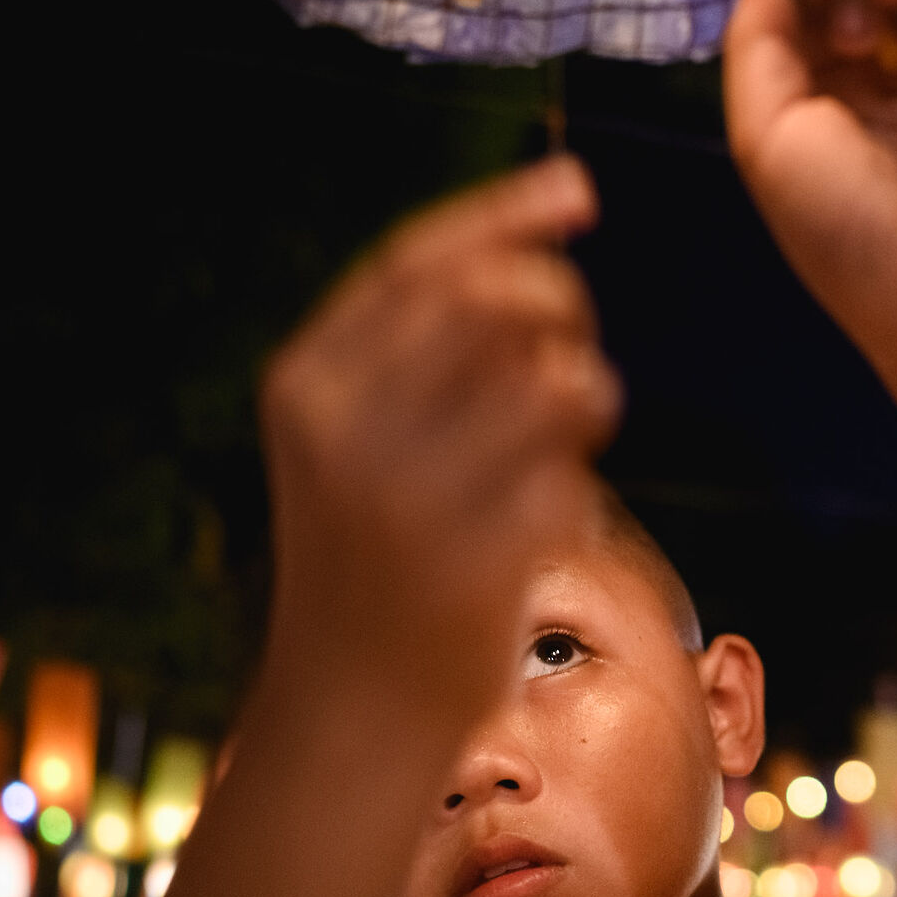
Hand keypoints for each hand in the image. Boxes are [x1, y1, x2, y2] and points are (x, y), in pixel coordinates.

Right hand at [258, 156, 614, 706]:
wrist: (352, 706)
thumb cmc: (372, 558)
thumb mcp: (352, 444)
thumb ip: (413, 356)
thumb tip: (537, 260)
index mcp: (308, 383)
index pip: (417, 260)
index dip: (505, 212)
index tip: (581, 190)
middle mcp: (348, 429)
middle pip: (493, 300)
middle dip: (559, 300)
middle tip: (574, 335)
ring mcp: (411, 497)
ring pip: (555, 381)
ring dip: (588, 391)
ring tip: (570, 429)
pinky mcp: (477, 563)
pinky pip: (573, 480)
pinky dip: (576, 486)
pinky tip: (546, 515)